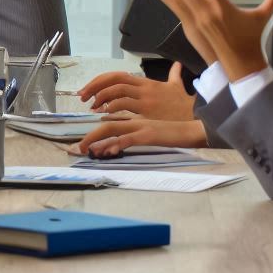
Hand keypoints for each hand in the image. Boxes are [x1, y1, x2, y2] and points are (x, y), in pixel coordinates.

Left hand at [74, 116, 208, 156]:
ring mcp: (141, 127)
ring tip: (86, 150)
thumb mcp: (152, 133)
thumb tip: (117, 145)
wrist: (194, 129)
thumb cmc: (175, 132)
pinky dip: (116, 144)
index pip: (109, 123)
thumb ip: (135, 136)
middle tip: (78, 149)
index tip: (84, 144)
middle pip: (106, 125)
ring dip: (97, 140)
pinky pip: (128, 139)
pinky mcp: (148, 135)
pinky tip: (107, 151)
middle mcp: (135, 121)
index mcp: (135, 120)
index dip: (95, 132)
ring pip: (112, 129)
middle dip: (90, 136)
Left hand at [78, 62, 194, 120]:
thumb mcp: (177, 86)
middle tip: (82, 97)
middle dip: (95, 87)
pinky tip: (105, 114)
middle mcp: (143, 88)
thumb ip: (174, 75)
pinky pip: (126, 107)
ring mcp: (146, 99)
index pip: (117, 75)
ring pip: (117, 91)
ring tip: (92, 107)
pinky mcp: (148, 112)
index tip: (87, 89)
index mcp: (145, 82)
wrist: (198, 116)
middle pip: (113, 80)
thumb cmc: (185, 104)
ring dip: (101, 98)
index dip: (100, 80)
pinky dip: (112, 108)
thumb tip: (177, 64)